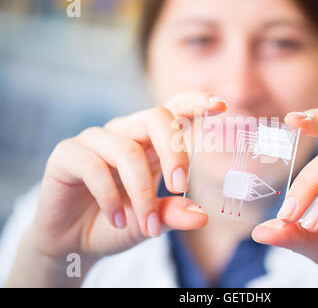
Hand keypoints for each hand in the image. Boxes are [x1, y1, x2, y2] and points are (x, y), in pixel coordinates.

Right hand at [30, 91, 225, 261]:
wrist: (73, 242)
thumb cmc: (118, 223)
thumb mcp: (151, 221)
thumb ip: (173, 215)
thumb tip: (201, 216)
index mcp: (149, 143)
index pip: (173, 110)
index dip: (196, 103)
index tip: (222, 106)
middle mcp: (124, 134)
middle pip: (156, 118)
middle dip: (175, 152)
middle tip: (180, 187)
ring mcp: (94, 141)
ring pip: (127, 151)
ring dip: (141, 194)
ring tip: (145, 225)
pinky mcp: (67, 154)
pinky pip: (94, 167)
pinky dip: (111, 198)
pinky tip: (116, 220)